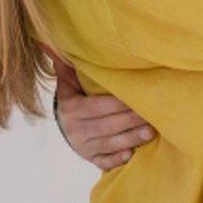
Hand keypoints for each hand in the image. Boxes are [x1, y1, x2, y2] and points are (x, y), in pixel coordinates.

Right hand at [50, 53, 153, 171]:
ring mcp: (83, 147)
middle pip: (108, 125)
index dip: (120, 103)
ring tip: (150, 133)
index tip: (140, 97)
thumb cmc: (74, 100)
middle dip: (131, 121)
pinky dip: (117, 159)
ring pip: (109, 144)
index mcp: (72, 109)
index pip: (99, 106)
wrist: (65, 127)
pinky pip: (104, 162)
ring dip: (131, 139)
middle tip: (153, 115)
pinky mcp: (91, 159)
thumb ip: (66, 66)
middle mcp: (75, 130)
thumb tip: (48, 41)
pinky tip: (130, 154)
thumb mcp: (68, 83)